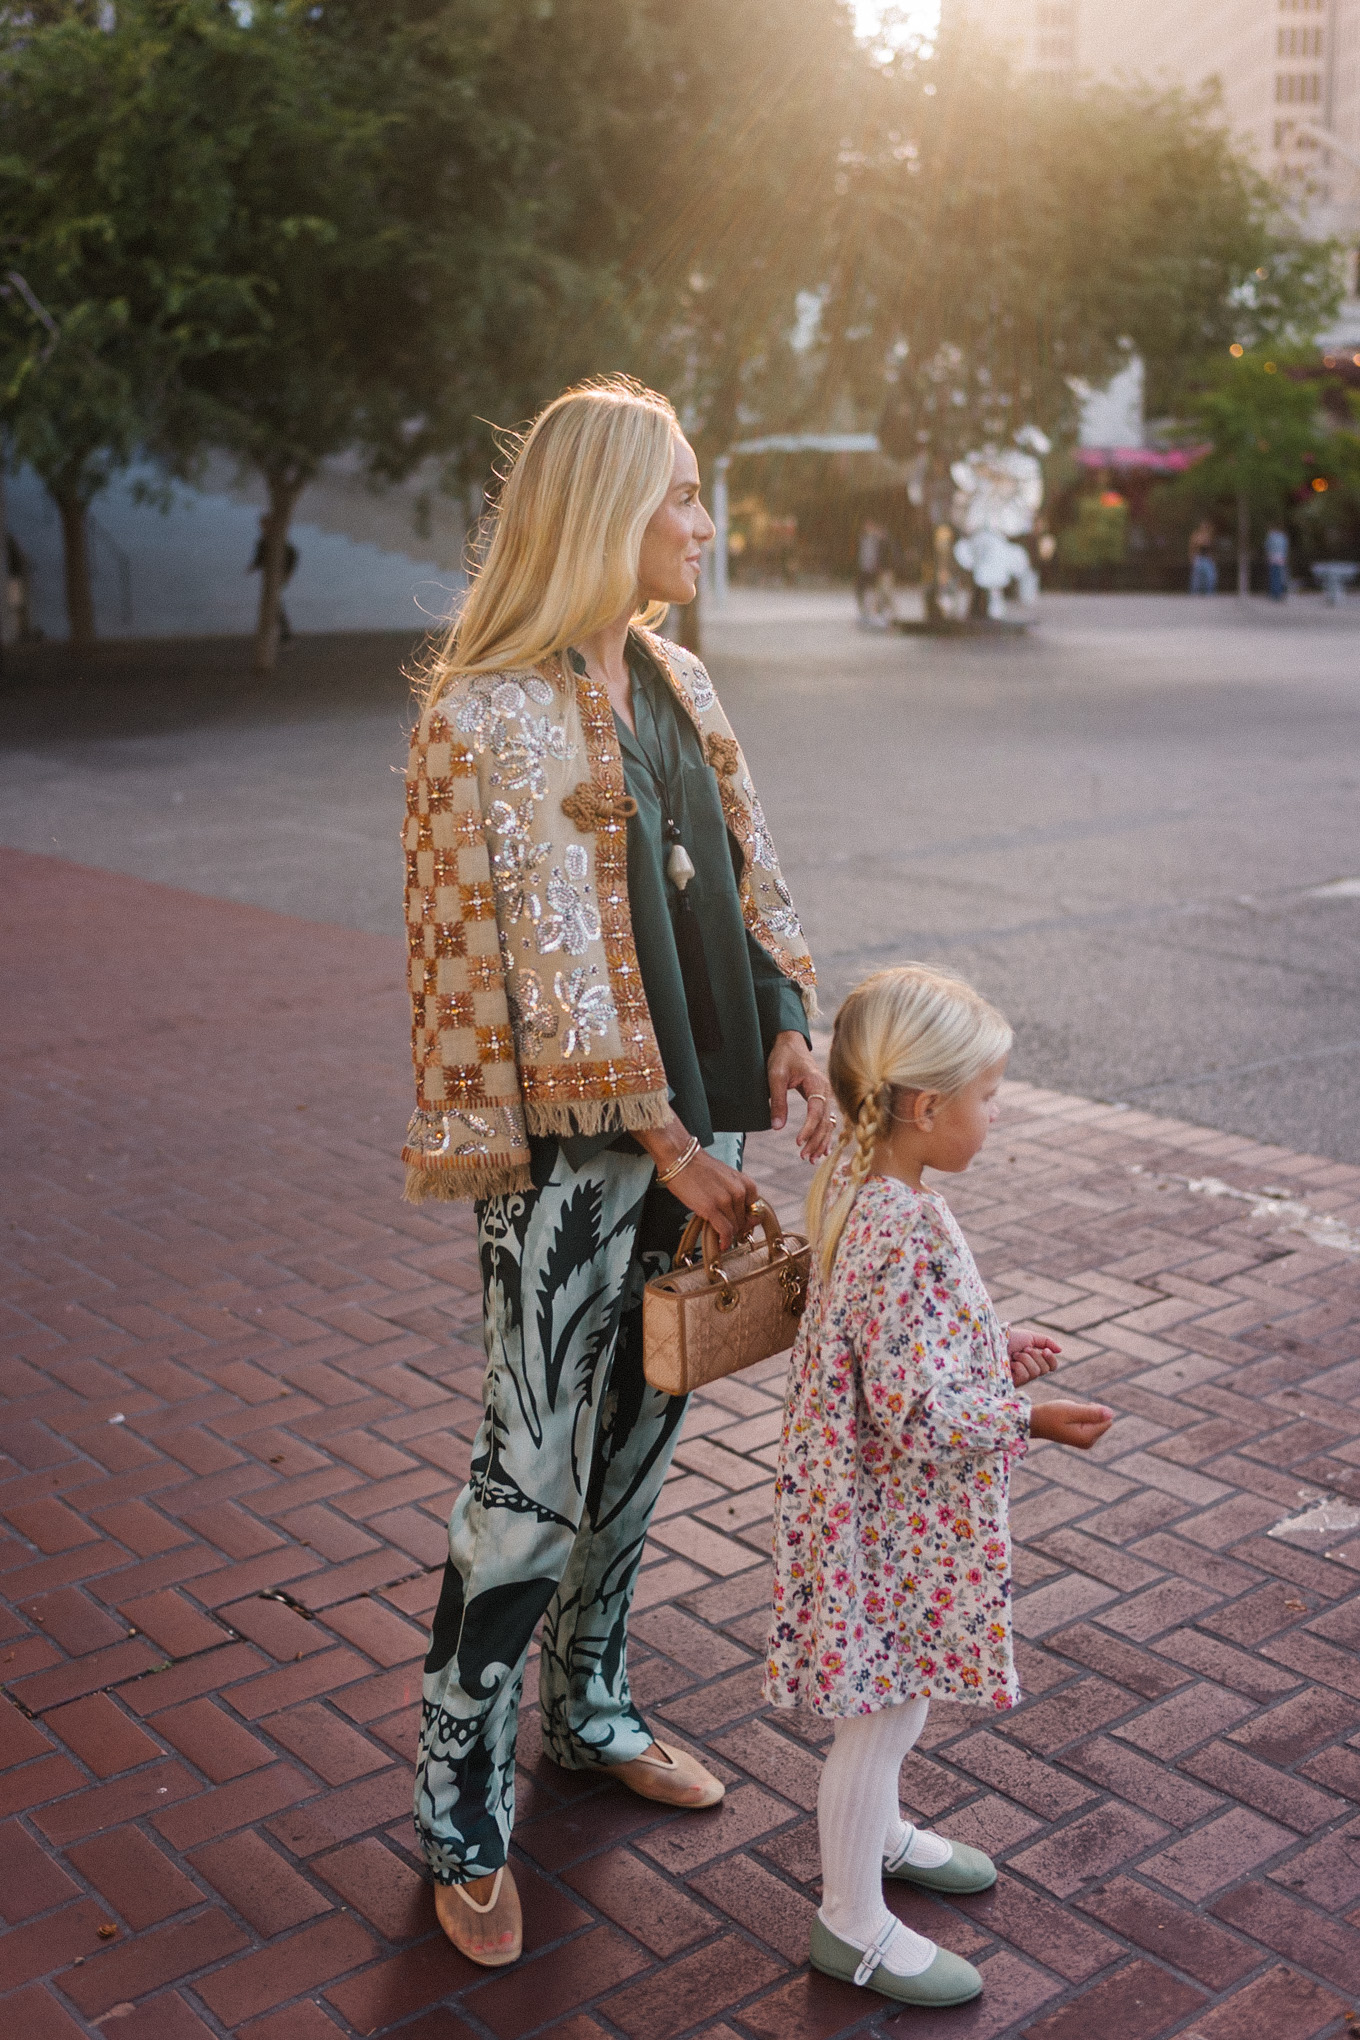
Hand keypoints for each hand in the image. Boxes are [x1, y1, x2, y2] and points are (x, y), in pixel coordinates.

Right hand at [638, 1119, 761, 1250]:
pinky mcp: (711, 1209)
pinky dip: (724, 1241)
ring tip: (719, 1234)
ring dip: (727, 1234)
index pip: (754, 1209)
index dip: (746, 1219)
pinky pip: (724, 1231)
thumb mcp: (726, 1177)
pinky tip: (721, 1244)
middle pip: (743, 1220)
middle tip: (725, 1231)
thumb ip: (735, 1193)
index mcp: (745, 1183)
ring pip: (733, 1227)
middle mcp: (739, 1192)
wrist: (681, 1158)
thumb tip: (741, 1215)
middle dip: (735, 1227)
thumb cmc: (700, 1168)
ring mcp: (725, 1201)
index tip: (740, 1225)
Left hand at [767, 1031, 835, 1161]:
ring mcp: (826, 1095)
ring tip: (812, 1159)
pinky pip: (826, 1119)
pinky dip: (824, 1135)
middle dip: (816, 1140)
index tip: (798, 1142)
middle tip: (804, 1157)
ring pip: (828, 1123)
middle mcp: (826, 1090)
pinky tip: (822, 1150)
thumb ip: (777, 1101)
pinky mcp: (821, 1099)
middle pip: (825, 1121)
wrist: (791, 1042)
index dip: (808, 1129)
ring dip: (821, 1141)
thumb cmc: (783, 1057)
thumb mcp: (776, 1076)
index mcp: (817, 1083)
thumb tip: (776, 1127)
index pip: (816, 1112)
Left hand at [1008, 1327, 1061, 1386]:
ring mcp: (1020, 1379)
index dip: (1051, 1360)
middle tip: (1023, 1349)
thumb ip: (1046, 1341)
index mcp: (1034, 1361)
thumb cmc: (1008, 1339)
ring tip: (1014, 1355)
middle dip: (1035, 1356)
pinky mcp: (1012, 1383)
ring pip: (1035, 1372)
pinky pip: (1025, 1376)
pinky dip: (1018, 1366)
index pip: (1051, 1366)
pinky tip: (1009, 1363)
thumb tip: (1060, 1350)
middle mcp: (1029, 1371)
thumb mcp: (1029, 1337)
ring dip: (1025, 1359)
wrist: (991, 1340)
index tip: (1045, 1350)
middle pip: (1045, 1370)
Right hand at [1028, 1400, 1113, 1450]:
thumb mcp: (1071, 1410)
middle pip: (1103, 1421)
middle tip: (1072, 1412)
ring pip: (1096, 1421)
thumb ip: (1092, 1412)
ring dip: (1084, 1413)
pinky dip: (1081, 1417)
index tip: (1079, 1409)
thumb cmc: (1050, 1414)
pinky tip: (1068, 1419)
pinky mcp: (1081, 1438)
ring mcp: (1085, 1442)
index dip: (1095, 1409)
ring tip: (1068, 1416)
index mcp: (1087, 1437)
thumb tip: (1111, 1413)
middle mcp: (1089, 1442)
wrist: (1034, 1422)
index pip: (1107, 1420)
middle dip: (1090, 1412)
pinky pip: (1089, 1423)